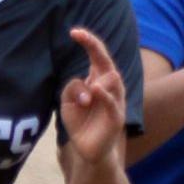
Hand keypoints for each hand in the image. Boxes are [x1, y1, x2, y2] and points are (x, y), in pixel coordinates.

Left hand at [61, 27, 126, 164]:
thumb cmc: (80, 123)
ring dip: (99, 77)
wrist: (88, 151)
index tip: (74, 32)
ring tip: (90, 82)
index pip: (97, 56)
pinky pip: (113, 103)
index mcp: (98, 80)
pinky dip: (105, 95)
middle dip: (94, 46)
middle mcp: (109, 88)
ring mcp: (115, 102)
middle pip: (106, 62)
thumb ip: (72, 88)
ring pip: (113, 80)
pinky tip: (95, 90)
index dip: (88, 42)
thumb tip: (88, 86)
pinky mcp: (116, 118)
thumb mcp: (67, 102)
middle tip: (80, 36)